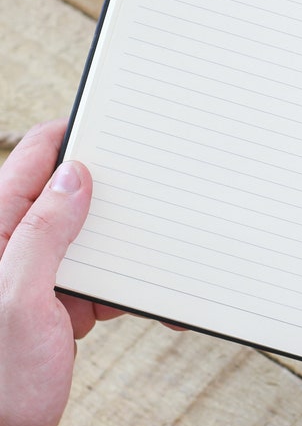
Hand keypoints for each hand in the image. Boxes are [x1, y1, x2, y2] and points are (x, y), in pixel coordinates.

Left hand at [0, 120, 120, 425]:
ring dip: (125, 244)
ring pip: (91, 238)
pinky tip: (148, 298)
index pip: (32, 162)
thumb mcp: (19, 299)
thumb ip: (44, 233)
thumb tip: (73, 177)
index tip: (109, 121)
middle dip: (111, 191)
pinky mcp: (60, 305)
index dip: (70, 137)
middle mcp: (17, 248)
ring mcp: (41, 277)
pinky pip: (100, 280)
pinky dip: (126, 286)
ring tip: (159, 243)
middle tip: (148, 179)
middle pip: (69, 197)